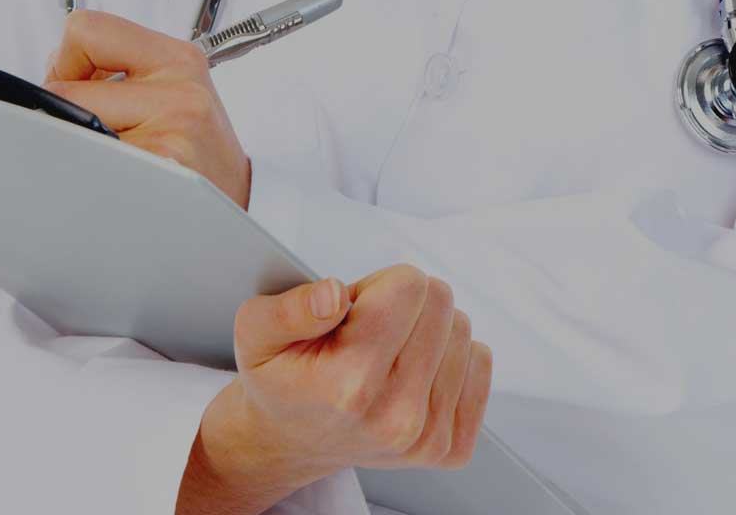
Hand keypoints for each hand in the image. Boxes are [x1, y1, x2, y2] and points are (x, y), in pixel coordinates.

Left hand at [43, 10, 252, 207]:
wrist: (240, 201)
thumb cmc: (196, 150)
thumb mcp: (170, 90)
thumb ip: (115, 72)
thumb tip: (48, 80)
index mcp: (176, 58)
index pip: (85, 30)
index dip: (65, 60)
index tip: (77, 84)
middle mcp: (179, 89)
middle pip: (65, 88)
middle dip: (64, 113)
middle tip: (93, 132)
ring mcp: (170, 130)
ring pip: (71, 131)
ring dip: (78, 149)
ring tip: (114, 158)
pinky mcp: (158, 168)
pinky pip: (89, 166)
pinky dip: (93, 176)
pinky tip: (123, 181)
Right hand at [177, 265, 492, 513]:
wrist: (290, 440)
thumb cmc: (279, 379)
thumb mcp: (255, 333)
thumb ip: (286, 310)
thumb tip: (333, 296)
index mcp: (348, 385)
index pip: (410, 286)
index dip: (377, 285)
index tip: (351, 312)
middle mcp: (394, 417)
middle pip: (441, 304)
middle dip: (404, 305)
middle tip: (366, 333)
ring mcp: (426, 438)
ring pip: (463, 331)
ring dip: (425, 332)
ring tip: (383, 355)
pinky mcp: (451, 449)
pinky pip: (480, 364)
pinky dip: (448, 358)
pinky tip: (410, 373)